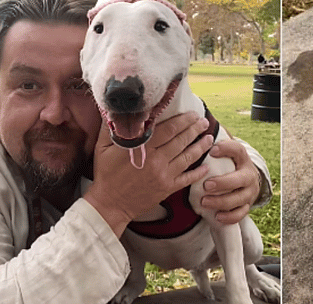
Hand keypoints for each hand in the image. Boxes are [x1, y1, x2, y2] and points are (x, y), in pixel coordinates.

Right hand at [84, 112, 211, 236]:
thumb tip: (113, 109)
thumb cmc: (106, 175)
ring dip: (200, 146)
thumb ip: (111, 127)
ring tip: (209, 138)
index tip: (191, 114)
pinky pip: (187, 179)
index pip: (169, 129)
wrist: (109, 204)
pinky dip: (198, 172)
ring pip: (188, 157)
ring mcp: (164, 175)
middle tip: (203, 121)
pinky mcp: (167, 188)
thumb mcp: (103, 147)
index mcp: (143, 148)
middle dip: (195, 129)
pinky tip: (206, 166)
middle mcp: (157, 160)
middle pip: (181, 141)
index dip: (183, 120)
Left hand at [200, 140, 261, 224]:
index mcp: (242, 159)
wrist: (248, 182)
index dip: (227, 149)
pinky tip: (217, 216)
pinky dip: (229, 216)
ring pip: (238, 198)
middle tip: (207, 185)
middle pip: (239, 179)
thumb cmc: (230, 165)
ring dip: (221, 201)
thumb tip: (199, 128)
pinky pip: (240, 214)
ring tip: (204, 202)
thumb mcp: (227, 154)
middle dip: (223, 183)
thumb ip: (216, 144)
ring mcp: (249, 192)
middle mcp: (249, 175)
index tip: (212, 151)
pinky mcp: (247, 206)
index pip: (238, 150)